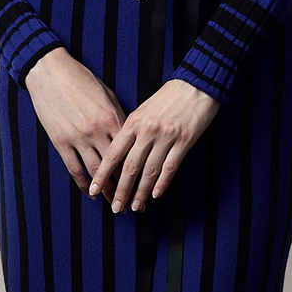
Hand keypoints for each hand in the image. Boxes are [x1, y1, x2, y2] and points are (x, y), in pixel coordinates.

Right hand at [24, 47, 125, 191]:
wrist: (50, 72)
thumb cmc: (81, 80)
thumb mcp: (107, 95)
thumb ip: (119, 117)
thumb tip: (130, 135)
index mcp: (112, 118)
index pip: (131, 150)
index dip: (139, 169)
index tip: (147, 182)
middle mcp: (97, 131)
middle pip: (115, 166)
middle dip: (125, 186)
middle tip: (132, 201)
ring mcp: (77, 137)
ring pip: (95, 171)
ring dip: (105, 190)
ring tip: (113, 202)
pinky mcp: (60, 141)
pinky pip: (74, 168)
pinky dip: (82, 183)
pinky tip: (89, 191)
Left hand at [88, 78, 219, 213]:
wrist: (196, 84)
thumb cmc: (168, 96)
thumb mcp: (144, 109)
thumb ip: (132, 129)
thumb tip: (120, 154)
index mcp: (134, 122)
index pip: (113, 153)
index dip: (103, 174)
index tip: (95, 189)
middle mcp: (147, 131)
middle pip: (130, 167)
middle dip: (121, 190)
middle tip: (116, 208)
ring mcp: (166, 136)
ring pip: (150, 171)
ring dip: (141, 192)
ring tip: (136, 207)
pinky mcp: (184, 141)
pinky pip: (171, 166)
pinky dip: (163, 183)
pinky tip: (156, 195)